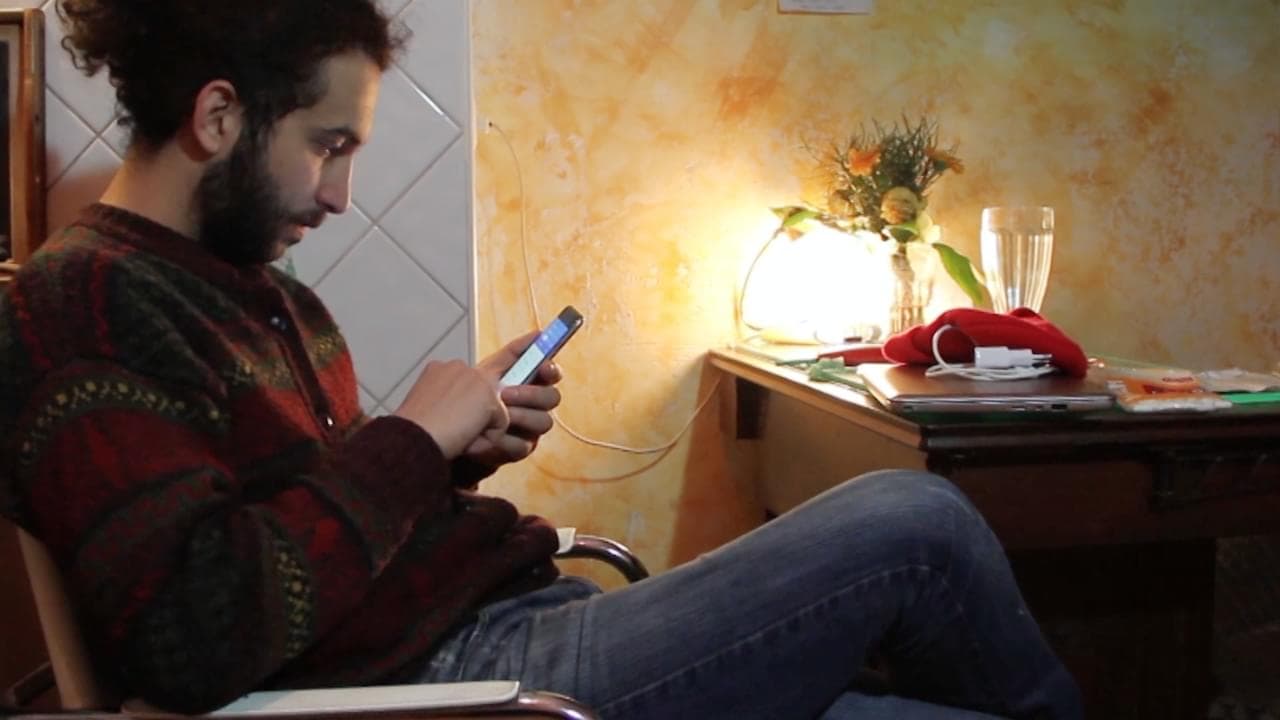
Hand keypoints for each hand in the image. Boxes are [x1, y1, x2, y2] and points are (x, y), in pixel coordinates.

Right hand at [393, 359, 507, 458]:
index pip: (467, 382)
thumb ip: (448, 402)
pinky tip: (463, 440)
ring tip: (453, 435)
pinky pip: (500, 426)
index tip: (457, 409)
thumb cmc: (411, 432)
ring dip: (478, 429)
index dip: (469, 398)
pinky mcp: (489, 397)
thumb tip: (468, 414)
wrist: (411, 438)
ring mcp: (475, 379)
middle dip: (477, 416)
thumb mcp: (427, 409)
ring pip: (493, 412)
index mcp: (439, 368)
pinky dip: (485, 440)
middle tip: (453, 430)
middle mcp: (459, 367)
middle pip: (485, 397)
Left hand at [463, 331, 563, 466]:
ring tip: (494, 417)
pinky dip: (503, 441)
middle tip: (505, 394)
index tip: (543, 366)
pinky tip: (486, 437)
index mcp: (526, 382)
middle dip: (531, 394)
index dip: (550, 367)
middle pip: (552, 397)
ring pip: (543, 421)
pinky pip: (523, 445)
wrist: (444, 433)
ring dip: (520, 416)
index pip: (548, 371)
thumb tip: (539, 334)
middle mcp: (533, 405)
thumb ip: (512, 355)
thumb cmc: (466, 400)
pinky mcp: (518, 449)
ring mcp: (529, 428)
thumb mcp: (484, 373)